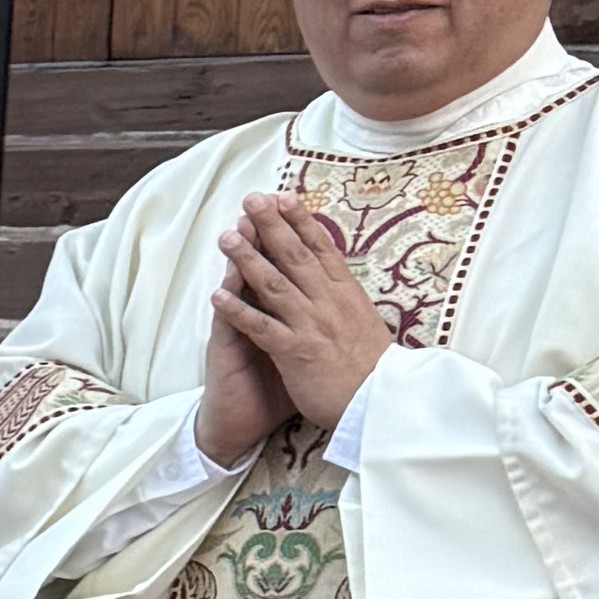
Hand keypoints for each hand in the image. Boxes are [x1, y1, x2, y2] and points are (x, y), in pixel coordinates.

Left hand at [215, 193, 390, 434]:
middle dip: (272, 225)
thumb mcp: (367, 322)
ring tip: (227, 237)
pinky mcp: (295, 351)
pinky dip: (238, 310)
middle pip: (295, 256)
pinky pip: (261, 326)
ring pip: (274, 284)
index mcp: (347, 294)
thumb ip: (347, 300)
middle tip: (252, 200)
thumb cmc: (375, 368)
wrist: (382, 402)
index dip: (301, 221)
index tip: (285, 197)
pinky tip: (217, 295)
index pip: (322, 248)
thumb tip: (339, 282)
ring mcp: (311, 324)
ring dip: (248, 259)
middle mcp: (328, 302)